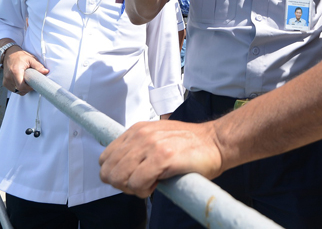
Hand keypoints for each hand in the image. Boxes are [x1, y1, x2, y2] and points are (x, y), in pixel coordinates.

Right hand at [2, 47, 48, 94]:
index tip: (34, 85)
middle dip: (27, 89)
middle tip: (31, 83)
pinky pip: (13, 90)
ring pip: (16, 91)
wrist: (9, 54)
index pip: (21, 86)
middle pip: (19, 90)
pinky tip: (21, 82)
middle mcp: (9, 77)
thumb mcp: (30, 59)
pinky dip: (18, 88)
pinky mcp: (4, 82)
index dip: (29, 88)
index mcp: (15, 72)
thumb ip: (38, 66)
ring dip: (23, 89)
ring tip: (26, 81)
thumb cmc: (20, 56)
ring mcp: (6, 80)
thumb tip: (46, 72)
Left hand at [99, 120, 223, 197]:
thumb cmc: (190, 145)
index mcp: (137, 130)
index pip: (105, 158)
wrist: (216, 142)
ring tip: (151, 184)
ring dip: (132, 188)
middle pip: (109, 171)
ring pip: (119, 178)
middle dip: (122, 184)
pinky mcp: (162, 157)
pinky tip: (158, 184)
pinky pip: (137, 183)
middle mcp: (140, 135)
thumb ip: (138, 148)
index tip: (132, 178)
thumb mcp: (158, 138)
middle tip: (141, 185)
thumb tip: (121, 168)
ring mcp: (150, 145)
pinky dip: (144, 191)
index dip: (115, 173)